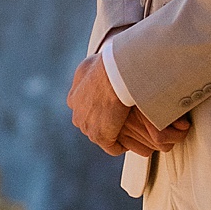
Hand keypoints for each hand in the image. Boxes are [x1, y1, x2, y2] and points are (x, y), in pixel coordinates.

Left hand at [68, 53, 188, 157]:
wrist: (114, 73)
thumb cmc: (109, 63)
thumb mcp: (93, 62)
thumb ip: (92, 71)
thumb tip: (95, 69)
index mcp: (74, 97)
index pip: (86, 108)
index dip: (101, 108)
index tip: (115, 106)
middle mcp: (77, 113)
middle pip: (93, 123)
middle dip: (107, 122)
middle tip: (127, 120)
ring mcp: (87, 126)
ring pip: (102, 134)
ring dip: (116, 133)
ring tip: (135, 131)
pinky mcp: (100, 136)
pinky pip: (113, 147)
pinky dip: (123, 144)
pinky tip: (136, 138)